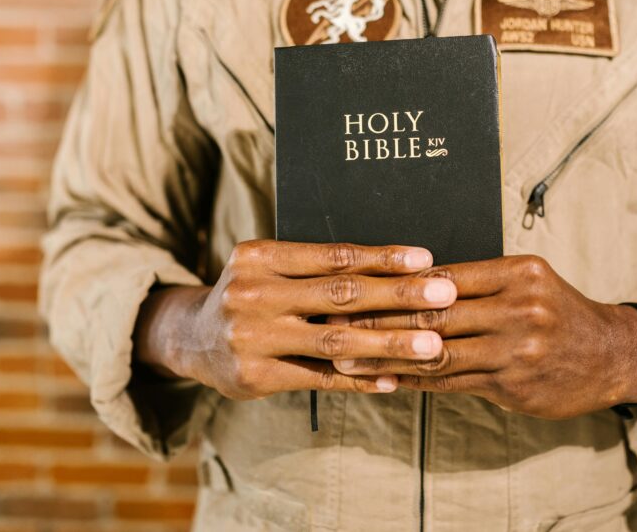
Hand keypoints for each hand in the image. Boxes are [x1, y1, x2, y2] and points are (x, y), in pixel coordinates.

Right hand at [132, 240, 456, 399]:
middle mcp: (253, 294)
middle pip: (340, 295)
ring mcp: (252, 338)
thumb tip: (394, 268)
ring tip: (433, 345)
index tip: (426, 259)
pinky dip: (359, 379)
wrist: (191, 336)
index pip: (332, 256)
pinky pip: (319, 379)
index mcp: (260, 257)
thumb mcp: (271, 267)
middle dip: (399, 295)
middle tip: (446, 295)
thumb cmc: (252, 293)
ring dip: (390, 343)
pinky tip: (394, 379)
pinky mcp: (255, 376)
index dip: (382, 258)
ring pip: (335, 342)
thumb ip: (317, 268)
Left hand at [329, 255, 636, 419]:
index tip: (353, 285)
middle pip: (434, 314)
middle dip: (377, 319)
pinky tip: (385, 379)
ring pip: (437, 352)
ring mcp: (517, 351)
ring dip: (385, 356)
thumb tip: (410, 281)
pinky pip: (452, 383)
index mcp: (518, 273)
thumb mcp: (528, 281)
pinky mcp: (513, 385)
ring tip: (344, 357)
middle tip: (332, 322)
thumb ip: (476, 282)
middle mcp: (518, 309)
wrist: (612, 355)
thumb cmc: (559, 312)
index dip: (394, 283)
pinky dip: (415, 380)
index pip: (442, 277)